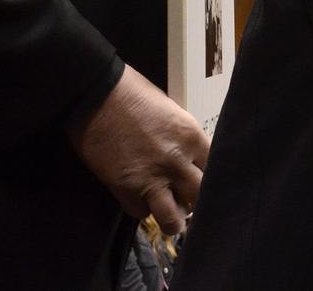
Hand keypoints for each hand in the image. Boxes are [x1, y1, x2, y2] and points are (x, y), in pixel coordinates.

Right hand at [65, 64, 209, 233]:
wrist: (96, 95)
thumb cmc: (133, 93)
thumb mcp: (171, 111)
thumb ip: (183, 138)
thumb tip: (189, 157)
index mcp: (191, 136)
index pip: (216, 170)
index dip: (210, 178)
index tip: (202, 180)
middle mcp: (177, 161)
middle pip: (201, 197)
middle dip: (195, 201)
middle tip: (187, 199)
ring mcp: (152, 178)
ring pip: (174, 219)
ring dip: (172, 217)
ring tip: (167, 210)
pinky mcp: (126, 189)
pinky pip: (142, 213)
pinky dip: (142, 208)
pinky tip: (140, 197)